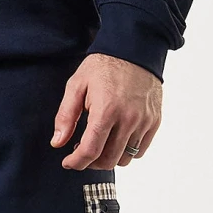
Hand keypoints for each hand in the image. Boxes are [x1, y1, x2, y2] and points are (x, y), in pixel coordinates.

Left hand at [51, 54, 161, 169]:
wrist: (135, 50)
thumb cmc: (103, 66)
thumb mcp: (77, 85)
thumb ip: (66, 116)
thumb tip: (57, 143)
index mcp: (106, 110)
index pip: (90, 150)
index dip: (76, 162)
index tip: (67, 162)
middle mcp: (128, 119)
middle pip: (108, 160)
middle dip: (91, 163)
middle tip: (81, 151)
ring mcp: (144, 121)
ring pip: (125, 159)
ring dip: (109, 158)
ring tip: (99, 143)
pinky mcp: (155, 121)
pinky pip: (140, 150)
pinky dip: (126, 152)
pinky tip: (116, 138)